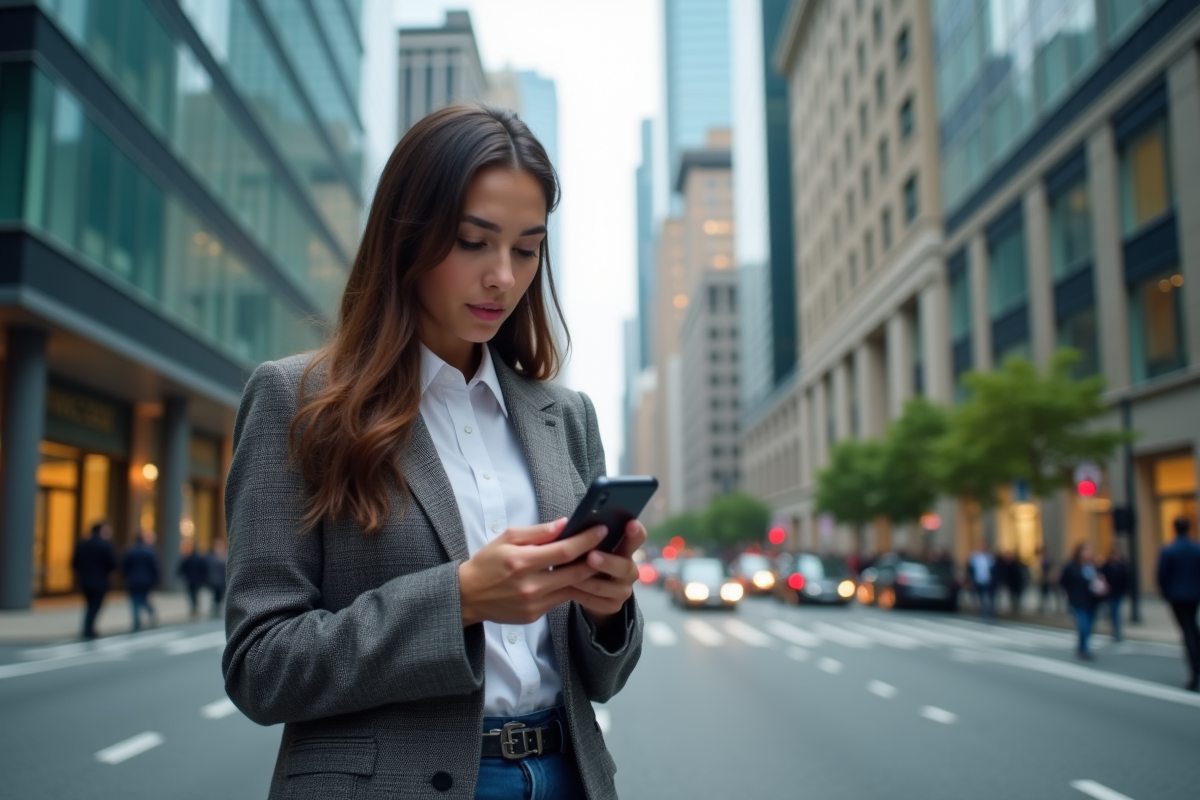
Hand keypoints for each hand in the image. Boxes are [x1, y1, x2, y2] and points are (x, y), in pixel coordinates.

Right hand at [458, 518, 606, 626]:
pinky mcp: (534, 615)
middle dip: (596, 558)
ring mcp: (534, 603)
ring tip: (597, 560)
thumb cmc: (487, 562)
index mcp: (522, 561)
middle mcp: (530, 585)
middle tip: (607, 546)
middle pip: (575, 572)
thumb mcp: (507, 538)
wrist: (467, 596)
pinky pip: (560, 599)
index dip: (586, 540)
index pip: (564, 550)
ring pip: (572, 588)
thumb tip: (565, 524)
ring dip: (587, 575)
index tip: (601, 530)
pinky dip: (570, 587)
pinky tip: (576, 576)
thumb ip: (538, 532)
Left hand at [569, 519, 647, 626]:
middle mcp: (630, 570)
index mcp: (626, 550)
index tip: (631, 523)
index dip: (636, 532)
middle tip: (591, 556)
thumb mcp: (592, 547)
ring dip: (585, 580)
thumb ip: (589, 538)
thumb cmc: (589, 560)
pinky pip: (595, 601)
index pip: (638, 538)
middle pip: (624, 567)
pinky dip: (579, 594)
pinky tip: (566, 588)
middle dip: (607, 562)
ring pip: (604, 587)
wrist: (592, 591)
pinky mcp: (613, 606)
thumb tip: (568, 524)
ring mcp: (624, 590)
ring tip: (567, 574)